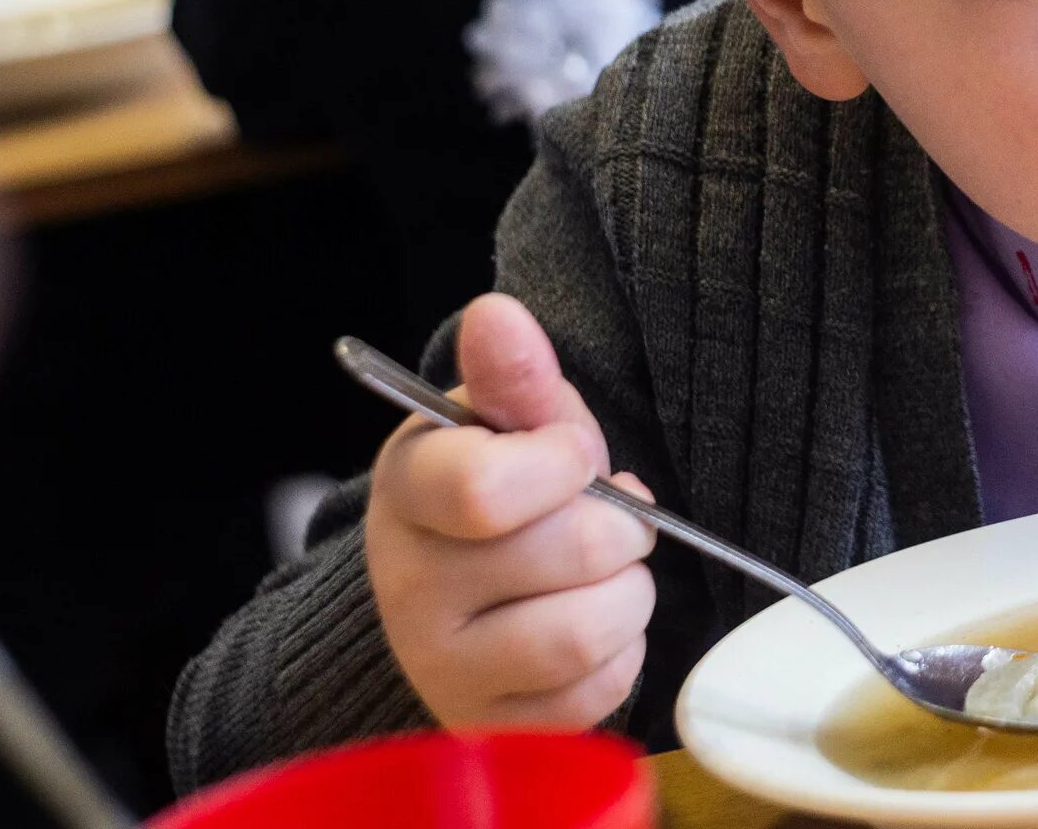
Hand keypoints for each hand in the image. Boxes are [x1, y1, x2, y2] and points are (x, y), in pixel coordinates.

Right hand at [364, 293, 656, 728]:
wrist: (458, 588)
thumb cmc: (498, 488)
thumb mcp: (503, 421)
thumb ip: (513, 374)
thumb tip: (498, 314)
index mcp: (410, 492)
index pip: (485, 489)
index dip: (562, 464)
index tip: (573, 454)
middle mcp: (410, 588)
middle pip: (566, 554)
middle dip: (618, 525)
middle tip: (605, 515)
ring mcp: (445, 667)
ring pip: (586, 632)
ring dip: (627, 590)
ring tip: (604, 570)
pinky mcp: (493, 723)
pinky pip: (596, 693)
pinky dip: (621, 652)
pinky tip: (589, 620)